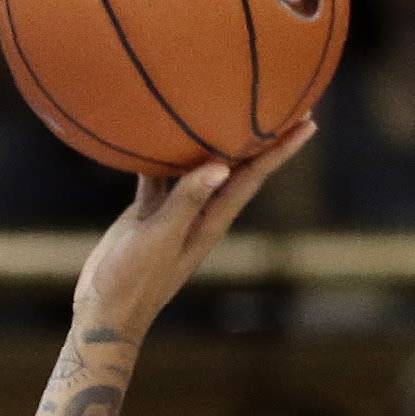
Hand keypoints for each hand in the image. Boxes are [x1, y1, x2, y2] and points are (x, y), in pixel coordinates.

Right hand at [68, 119, 313, 339]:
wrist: (105, 311)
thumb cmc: (134, 281)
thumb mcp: (160, 239)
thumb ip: (186, 203)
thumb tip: (220, 167)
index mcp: (211, 220)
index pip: (253, 177)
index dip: (280, 150)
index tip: (309, 121)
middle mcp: (200, 213)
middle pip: (238, 168)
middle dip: (262, 139)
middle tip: (286, 103)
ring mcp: (175, 213)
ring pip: (202, 169)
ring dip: (217, 142)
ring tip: (232, 109)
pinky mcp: (148, 215)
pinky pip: (160, 178)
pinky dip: (162, 157)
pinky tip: (157, 135)